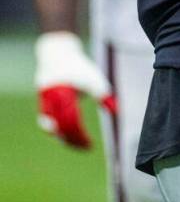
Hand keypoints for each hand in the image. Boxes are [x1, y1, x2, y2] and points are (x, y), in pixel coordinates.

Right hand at [35, 31, 116, 148]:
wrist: (58, 53)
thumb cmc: (79, 67)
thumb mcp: (95, 80)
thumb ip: (104, 96)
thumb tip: (117, 113)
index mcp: (63, 94)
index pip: (71, 121)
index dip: (80, 136)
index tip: (90, 145)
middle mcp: (50, 99)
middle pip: (59, 127)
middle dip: (72, 139)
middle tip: (85, 147)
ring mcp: (43, 101)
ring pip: (50, 126)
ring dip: (63, 136)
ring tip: (77, 143)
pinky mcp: (41, 102)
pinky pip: (46, 121)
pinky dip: (56, 129)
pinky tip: (66, 134)